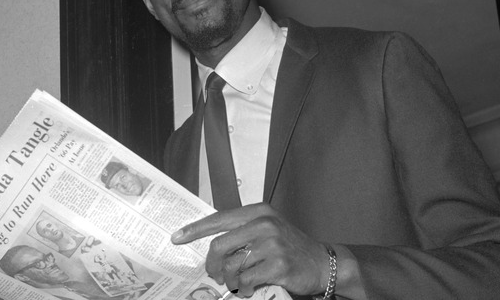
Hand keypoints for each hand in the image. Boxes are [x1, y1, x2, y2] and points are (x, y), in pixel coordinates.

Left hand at [171, 203, 330, 296]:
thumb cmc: (290, 247)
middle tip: (213, 274)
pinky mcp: (278, 265)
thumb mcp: (267, 229)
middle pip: (220, 245)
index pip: (219, 218)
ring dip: (229, 279)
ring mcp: (272, 244)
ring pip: (232, 266)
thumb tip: (209, 245)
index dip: (195, 229)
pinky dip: (242, 287)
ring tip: (235, 283)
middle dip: (211, 264)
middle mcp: (264, 224)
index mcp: (259, 212)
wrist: (322, 263)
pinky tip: (247, 288)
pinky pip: (246, 280)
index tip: (177, 237)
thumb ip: (242, 231)